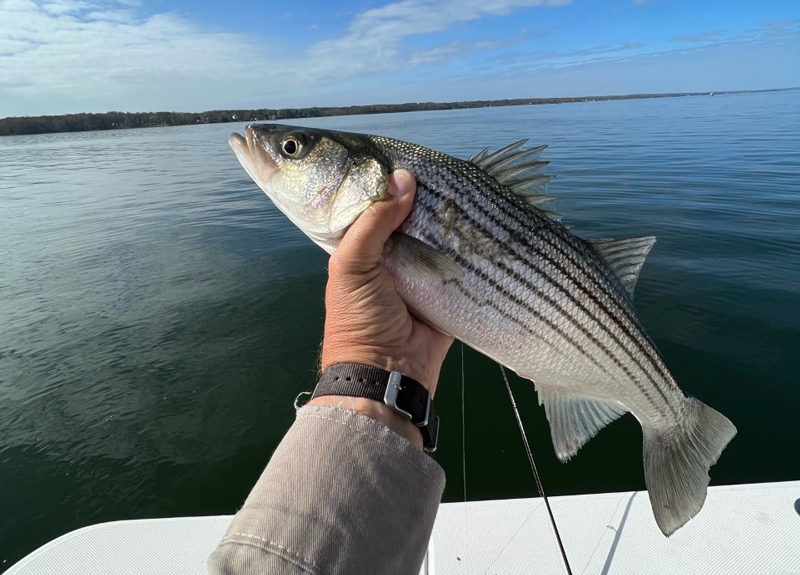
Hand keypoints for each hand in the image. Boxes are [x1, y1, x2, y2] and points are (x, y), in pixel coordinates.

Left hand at [310, 170, 453, 446]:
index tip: (406, 156)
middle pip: (408, 210)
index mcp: (359, 242)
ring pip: (436, 229)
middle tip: (441, 171)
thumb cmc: (357, 318)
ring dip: (448, 214)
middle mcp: (390, 249)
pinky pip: (459, 257)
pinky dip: (468, 242)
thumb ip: (373, 221)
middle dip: (423, 193)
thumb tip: (404, 179)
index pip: (371, 199)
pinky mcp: (446, 283)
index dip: (383, 178)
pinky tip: (480, 219)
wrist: (387, 372)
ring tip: (464, 187)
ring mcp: (420, 265)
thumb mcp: (351, 265)